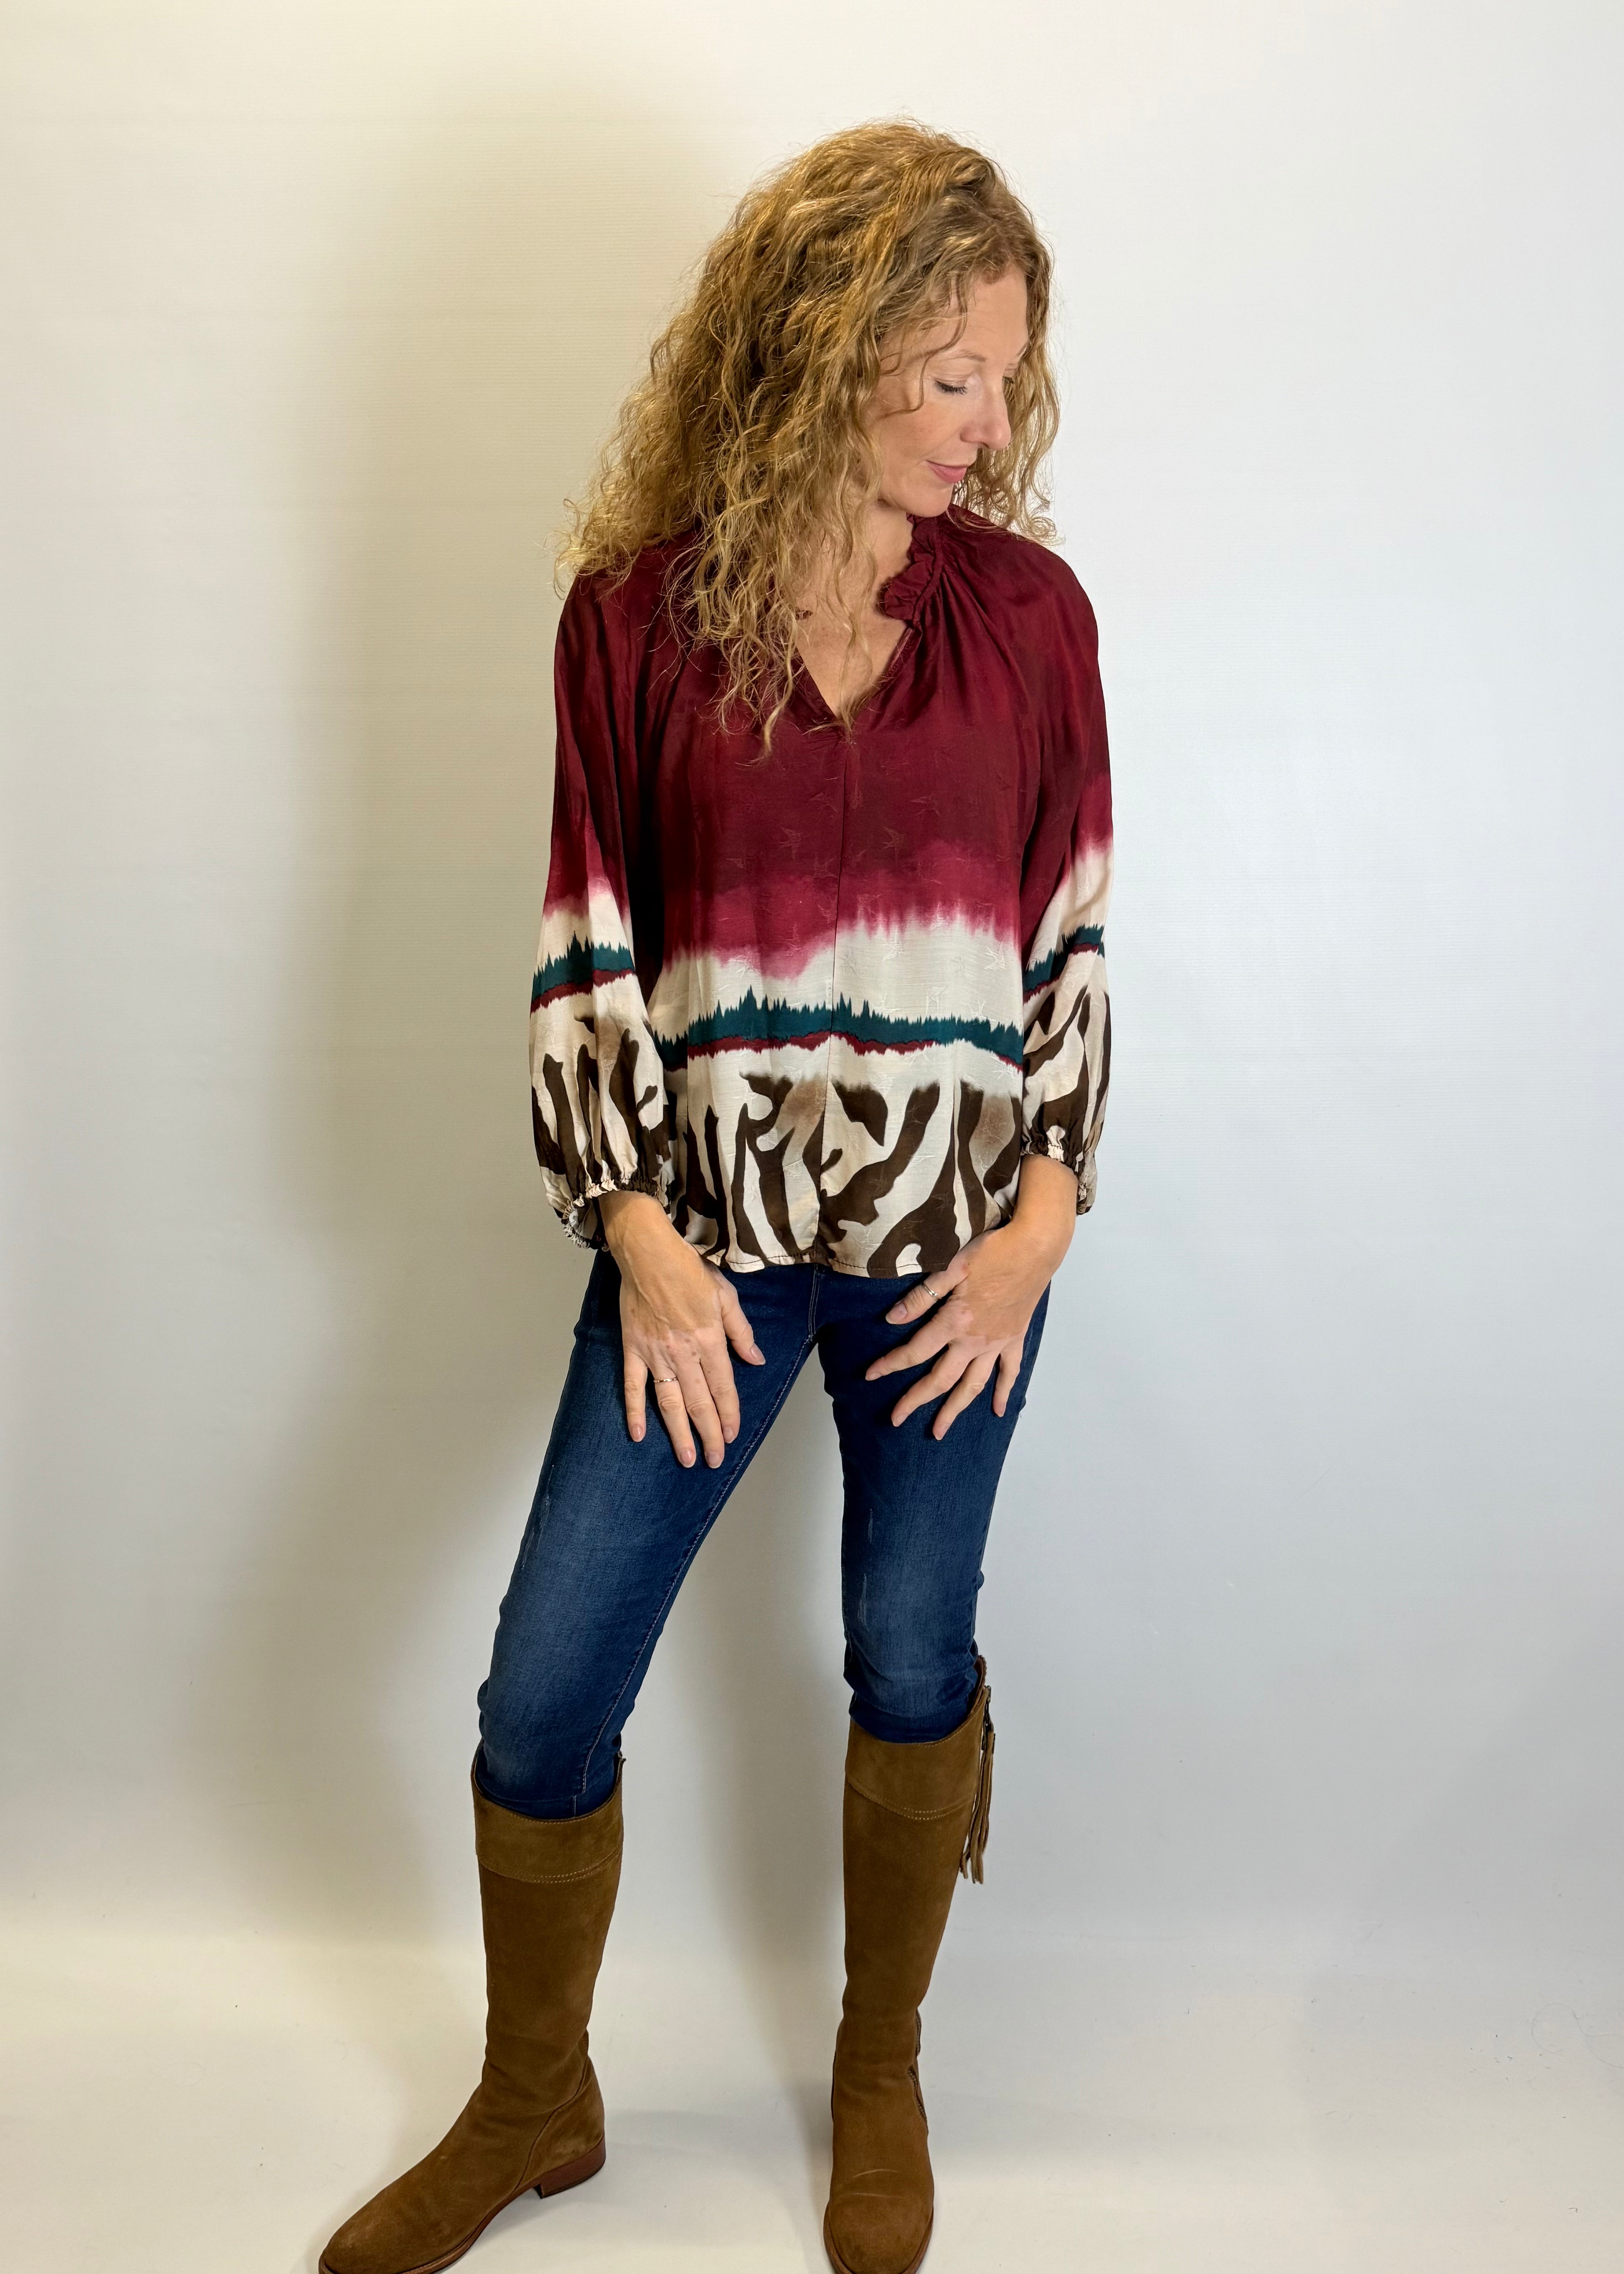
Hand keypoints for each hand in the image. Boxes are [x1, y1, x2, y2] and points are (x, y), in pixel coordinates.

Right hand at [599, 1193, 763, 1467]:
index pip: (723, 1386)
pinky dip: (634, 1410)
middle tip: (713, 1460)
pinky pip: (633, 1385)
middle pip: (698, 1401)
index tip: (731, 1436)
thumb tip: (756, 1360)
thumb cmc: (689, 1270)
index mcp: (709, 1339)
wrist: (648, 1252)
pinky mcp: (632, 1348)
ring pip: (668, 1401)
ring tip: (685, 1457)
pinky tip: (639, 1434)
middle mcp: (683, 1352)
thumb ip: (741, 1332)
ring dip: (678, 1432)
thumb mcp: (726, 1296)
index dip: (728, 1414)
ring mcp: (655, 1353)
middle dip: (708, 1434)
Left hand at [865, 1153, 1075, 1437]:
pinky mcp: (1015, 1338)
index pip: (916, 1351)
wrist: (1036, 1247)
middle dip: (916, 1401)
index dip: (890, 1364)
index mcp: (955, 1321)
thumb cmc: (993, 1250)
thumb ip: (922, 1297)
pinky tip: (999, 1410)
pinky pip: (1009, 1371)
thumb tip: (892, 1319)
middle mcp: (975, 1340)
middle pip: (941, 1379)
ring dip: (955, 1409)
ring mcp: (998, 1343)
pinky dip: (1004, 1392)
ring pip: (973, 1385)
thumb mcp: (952, 1267)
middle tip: (896, 1420)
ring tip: (939, 1431)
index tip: (870, 1376)